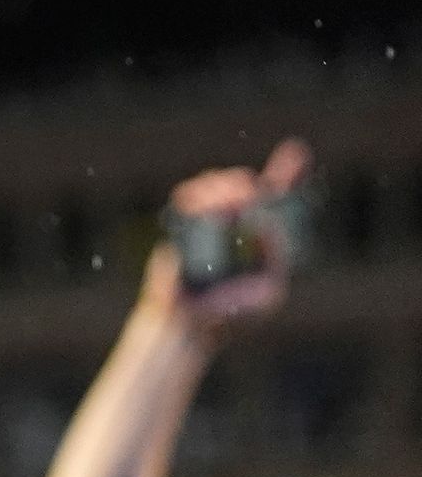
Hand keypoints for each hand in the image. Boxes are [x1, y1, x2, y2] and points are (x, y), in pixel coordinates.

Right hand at [144, 139, 310, 333]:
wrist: (189, 324)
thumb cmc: (229, 313)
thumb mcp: (269, 291)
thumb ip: (275, 257)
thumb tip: (263, 222)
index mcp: (261, 235)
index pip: (278, 197)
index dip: (288, 171)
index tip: (296, 151)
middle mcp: (236, 223)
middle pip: (246, 184)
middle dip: (246, 184)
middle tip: (247, 194)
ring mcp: (207, 222)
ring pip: (217, 184)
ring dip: (223, 186)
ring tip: (227, 201)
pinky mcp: (180, 226)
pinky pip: (188, 197)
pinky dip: (196, 194)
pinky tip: (199, 201)